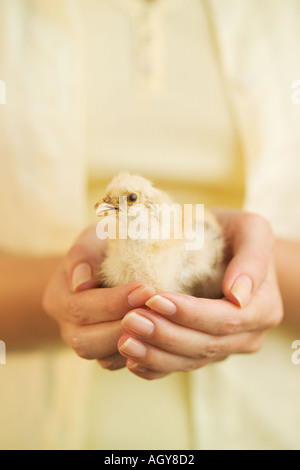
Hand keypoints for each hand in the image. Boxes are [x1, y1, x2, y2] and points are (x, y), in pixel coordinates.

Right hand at [42, 226, 155, 369]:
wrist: (106, 267)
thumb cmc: (102, 248)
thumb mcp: (92, 240)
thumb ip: (83, 255)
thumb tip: (81, 283)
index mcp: (58, 297)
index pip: (81, 307)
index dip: (114, 301)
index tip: (146, 288)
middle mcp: (67, 327)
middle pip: (88, 341)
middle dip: (125, 326)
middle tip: (158, 309)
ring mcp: (86, 344)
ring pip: (104, 359)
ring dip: (135, 343)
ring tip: (164, 323)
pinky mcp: (106, 354)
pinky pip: (120, 364)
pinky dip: (140, 354)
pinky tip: (161, 336)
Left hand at [118, 210, 283, 379]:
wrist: (225, 248)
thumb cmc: (234, 233)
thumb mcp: (251, 231)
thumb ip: (253, 259)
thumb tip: (238, 296)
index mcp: (262, 309)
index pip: (225, 320)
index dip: (190, 314)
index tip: (154, 300)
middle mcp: (247, 335)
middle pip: (205, 345)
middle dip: (165, 335)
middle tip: (130, 320)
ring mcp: (224, 348)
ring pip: (189, 360)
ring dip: (155, 354)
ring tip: (124, 341)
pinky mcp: (202, 353)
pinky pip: (178, 367)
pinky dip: (154, 368)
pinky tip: (131, 361)